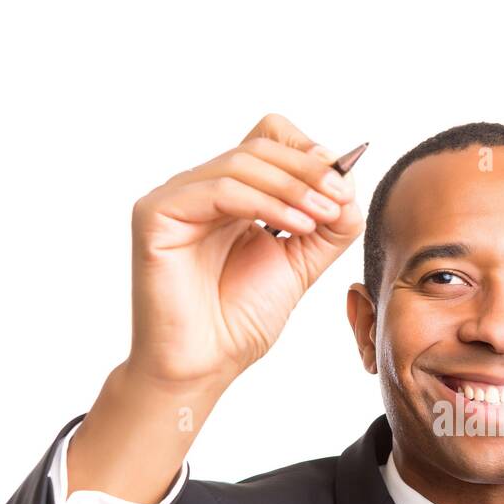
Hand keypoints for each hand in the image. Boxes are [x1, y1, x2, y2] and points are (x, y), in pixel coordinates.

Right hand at [127, 112, 362, 387]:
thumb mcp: (300, 264)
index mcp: (231, 194)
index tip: (340, 184)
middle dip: (308, 170)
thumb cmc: (240, 320)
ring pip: (242, 162)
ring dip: (294, 185)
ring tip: (325, 214)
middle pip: (259, 146)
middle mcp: (200, 188)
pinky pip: (218, 189)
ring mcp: (175, 198)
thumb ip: (328, 226)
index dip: (306, 152)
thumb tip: (348, 183)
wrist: (204, 364)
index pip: (268, 140)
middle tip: (340, 196)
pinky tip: (297, 225)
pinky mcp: (156, 213)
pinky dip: (265, 201)